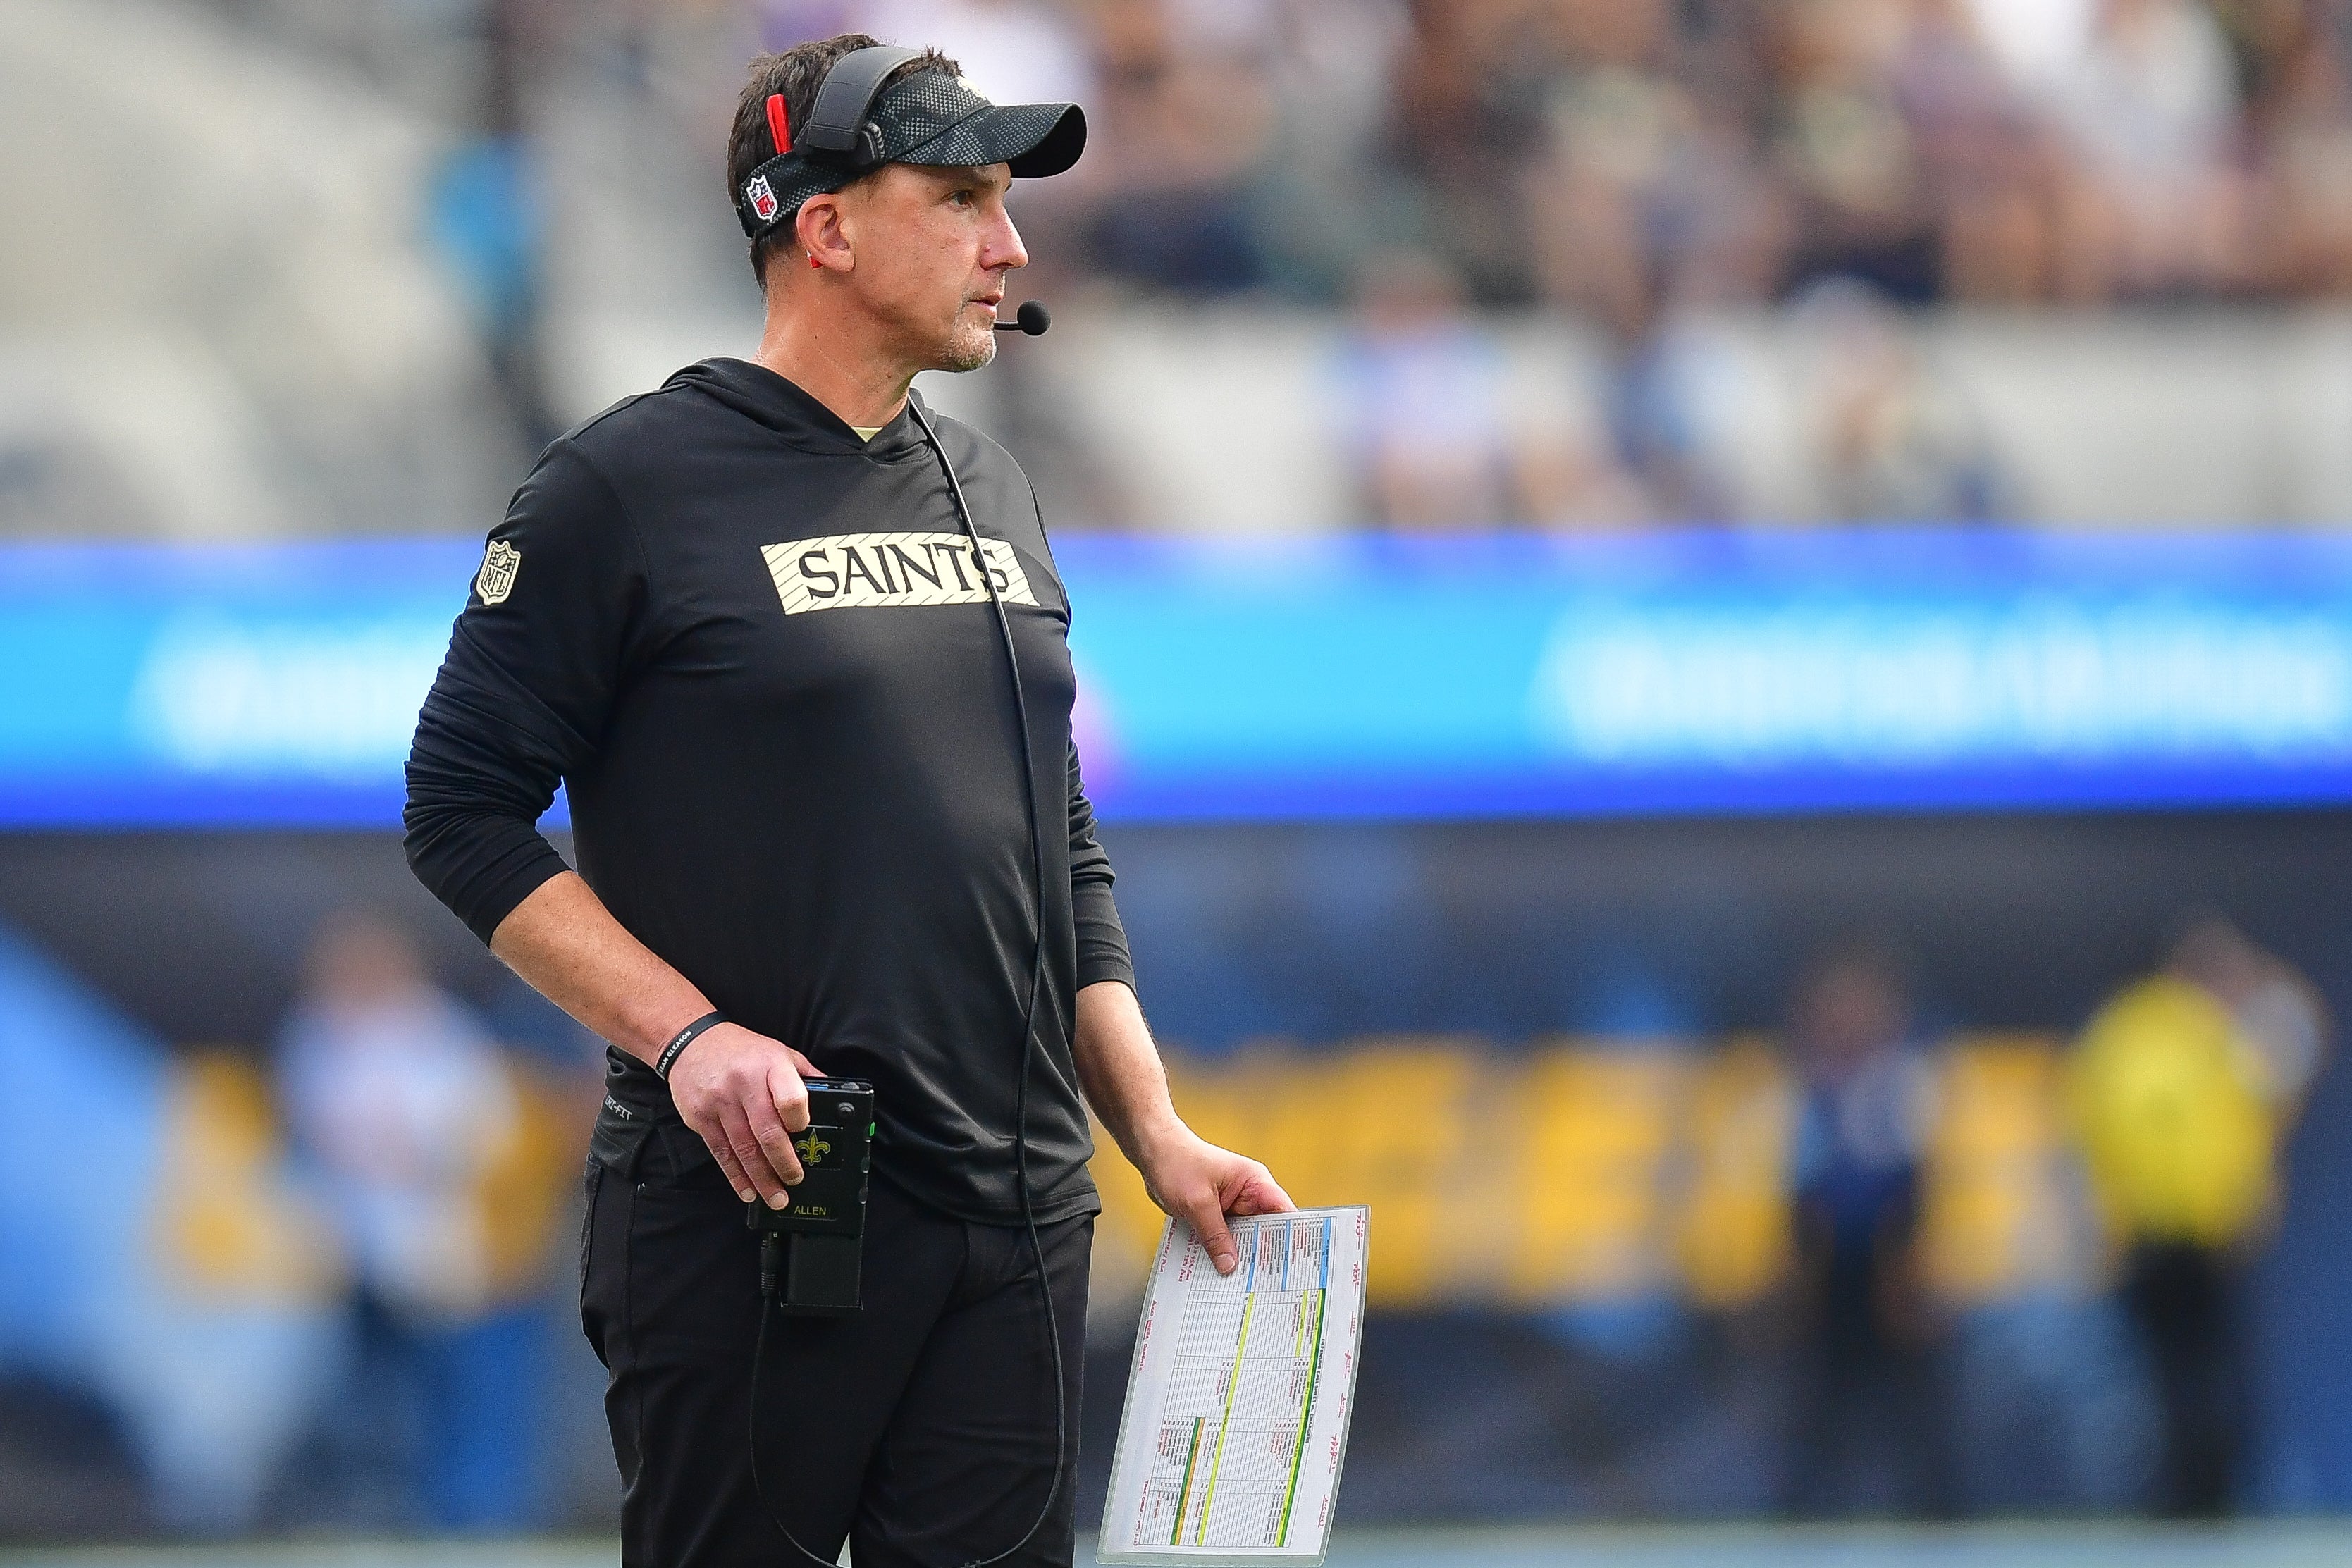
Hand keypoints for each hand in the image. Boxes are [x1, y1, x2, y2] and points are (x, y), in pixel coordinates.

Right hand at [664, 1022, 821, 1208]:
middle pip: (767, 1132)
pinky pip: (721, 1153)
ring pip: (743, 1148)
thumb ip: (804, 1075)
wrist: (689, 1042)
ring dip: (761, 1178)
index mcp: (771, 1066)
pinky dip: (735, 1176)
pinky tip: (747, 1190)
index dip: (799, 1121)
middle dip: (784, 1163)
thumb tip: (834, 1097)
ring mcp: (720, 1102)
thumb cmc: (741, 1050)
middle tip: (795, 1182)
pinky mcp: (700, 1118)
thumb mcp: (778, 1052)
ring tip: (776, 1197)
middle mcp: (744, 1084)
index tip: (804, 1134)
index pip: (791, 1097)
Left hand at [1136, 1127, 1293, 1274]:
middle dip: (1263, 1256)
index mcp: (1254, 1183)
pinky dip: (1221, 1254)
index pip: (1283, 1213)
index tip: (1291, 1267)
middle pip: (1265, 1232)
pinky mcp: (1216, 1216)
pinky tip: (1218, 1273)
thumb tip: (1230, 1265)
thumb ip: (1215, 1235)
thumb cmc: (1176, 1162)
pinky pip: (1224, 1240)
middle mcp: (1249, 1196)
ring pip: (1244, 1239)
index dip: (1290, 1239)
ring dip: (1240, 1258)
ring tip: (1241, 1287)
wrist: (1151, 1152)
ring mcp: (1233, 1207)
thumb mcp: (1198, 1203)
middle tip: (1263, 1287)